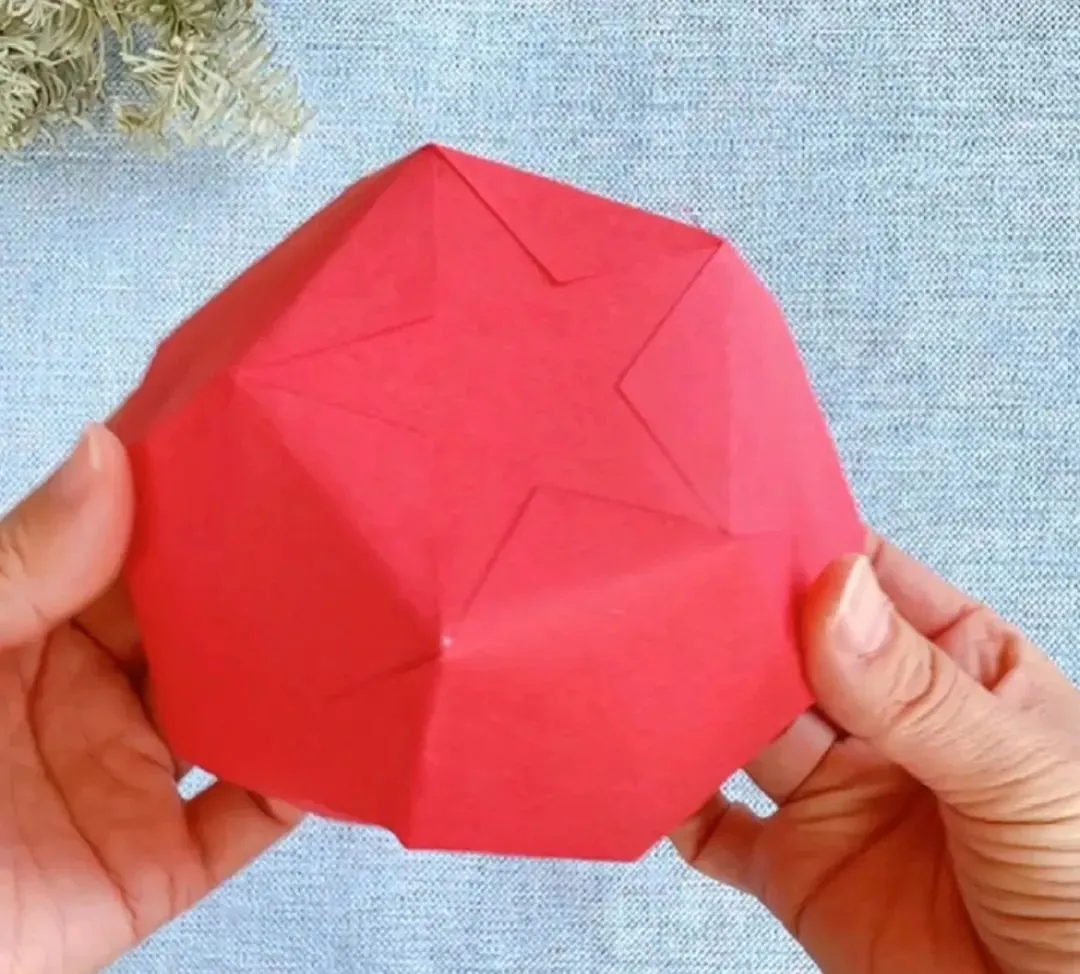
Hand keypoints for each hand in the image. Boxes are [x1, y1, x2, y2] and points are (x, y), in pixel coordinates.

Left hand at [0, 425, 300, 973]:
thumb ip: (24, 562)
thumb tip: (107, 449)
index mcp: (36, 631)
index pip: (134, 551)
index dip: (194, 502)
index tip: (266, 448)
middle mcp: (93, 697)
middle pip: (203, 628)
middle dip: (268, 581)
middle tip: (345, 523)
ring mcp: (131, 780)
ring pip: (241, 712)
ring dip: (301, 672)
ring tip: (369, 612)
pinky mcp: (159, 866)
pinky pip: (250, 817)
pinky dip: (306, 780)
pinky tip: (351, 731)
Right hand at [672, 534, 1079, 973]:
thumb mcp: (1023, 775)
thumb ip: (920, 693)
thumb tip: (834, 593)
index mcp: (960, 672)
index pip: (875, 588)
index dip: (815, 550)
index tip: (748, 519)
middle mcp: (887, 724)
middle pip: (795, 651)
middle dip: (743, 618)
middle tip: (682, 586)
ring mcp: (837, 794)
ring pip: (746, 727)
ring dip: (701, 699)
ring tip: (649, 659)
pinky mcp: (796, 870)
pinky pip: (715, 828)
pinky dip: (676, 800)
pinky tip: (650, 768)